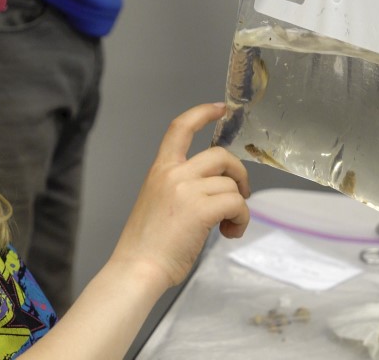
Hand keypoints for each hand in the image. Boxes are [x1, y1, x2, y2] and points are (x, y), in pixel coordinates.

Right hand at [109, 103, 249, 291]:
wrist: (137, 269)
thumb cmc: (146, 245)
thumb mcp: (156, 201)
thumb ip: (180, 187)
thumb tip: (214, 190)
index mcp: (160, 170)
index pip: (180, 127)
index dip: (202, 113)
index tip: (220, 108)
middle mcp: (173, 174)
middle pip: (220, 155)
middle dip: (238, 173)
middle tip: (240, 195)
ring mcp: (187, 190)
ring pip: (231, 184)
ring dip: (239, 206)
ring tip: (227, 227)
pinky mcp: (201, 210)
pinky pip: (237, 204)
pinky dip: (241, 219)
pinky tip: (229, 233)